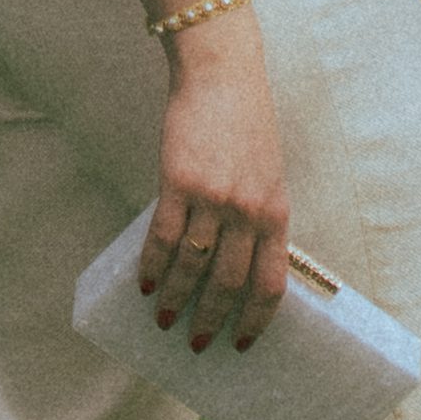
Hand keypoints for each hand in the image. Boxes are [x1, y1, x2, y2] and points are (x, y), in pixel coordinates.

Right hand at [136, 20, 288, 351]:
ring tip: (163, 320)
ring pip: (192, 267)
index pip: (270, 283)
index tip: (241, 343)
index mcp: (276, 213)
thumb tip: (236, 266)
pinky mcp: (179, 182)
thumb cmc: (246, 125)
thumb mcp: (268, 175)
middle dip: (210, 321)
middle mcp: (248, 211)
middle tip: (195, 343)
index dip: (255, 319)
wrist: (222, 76)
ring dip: (175, 299)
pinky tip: (144, 284)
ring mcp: (213, 198)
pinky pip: (163, 238)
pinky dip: (152, 266)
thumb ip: (258, 218)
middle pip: (228, 284)